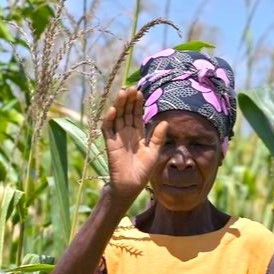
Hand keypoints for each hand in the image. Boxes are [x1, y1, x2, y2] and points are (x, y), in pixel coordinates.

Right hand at [102, 86, 165, 202]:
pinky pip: (108, 129)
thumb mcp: (154, 153)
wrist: (131, 185)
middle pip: (127, 112)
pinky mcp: (110, 143)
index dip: (138, 104)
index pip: (137, 115)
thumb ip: (158, 138)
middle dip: (129, 100)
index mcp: (138, 134)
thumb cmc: (143, 171)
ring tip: (123, 93)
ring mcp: (117, 137)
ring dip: (119, 105)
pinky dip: (109, 119)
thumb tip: (165, 122)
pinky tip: (114, 110)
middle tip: (131, 88)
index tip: (140, 93)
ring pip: (117, 117)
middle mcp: (127, 133)